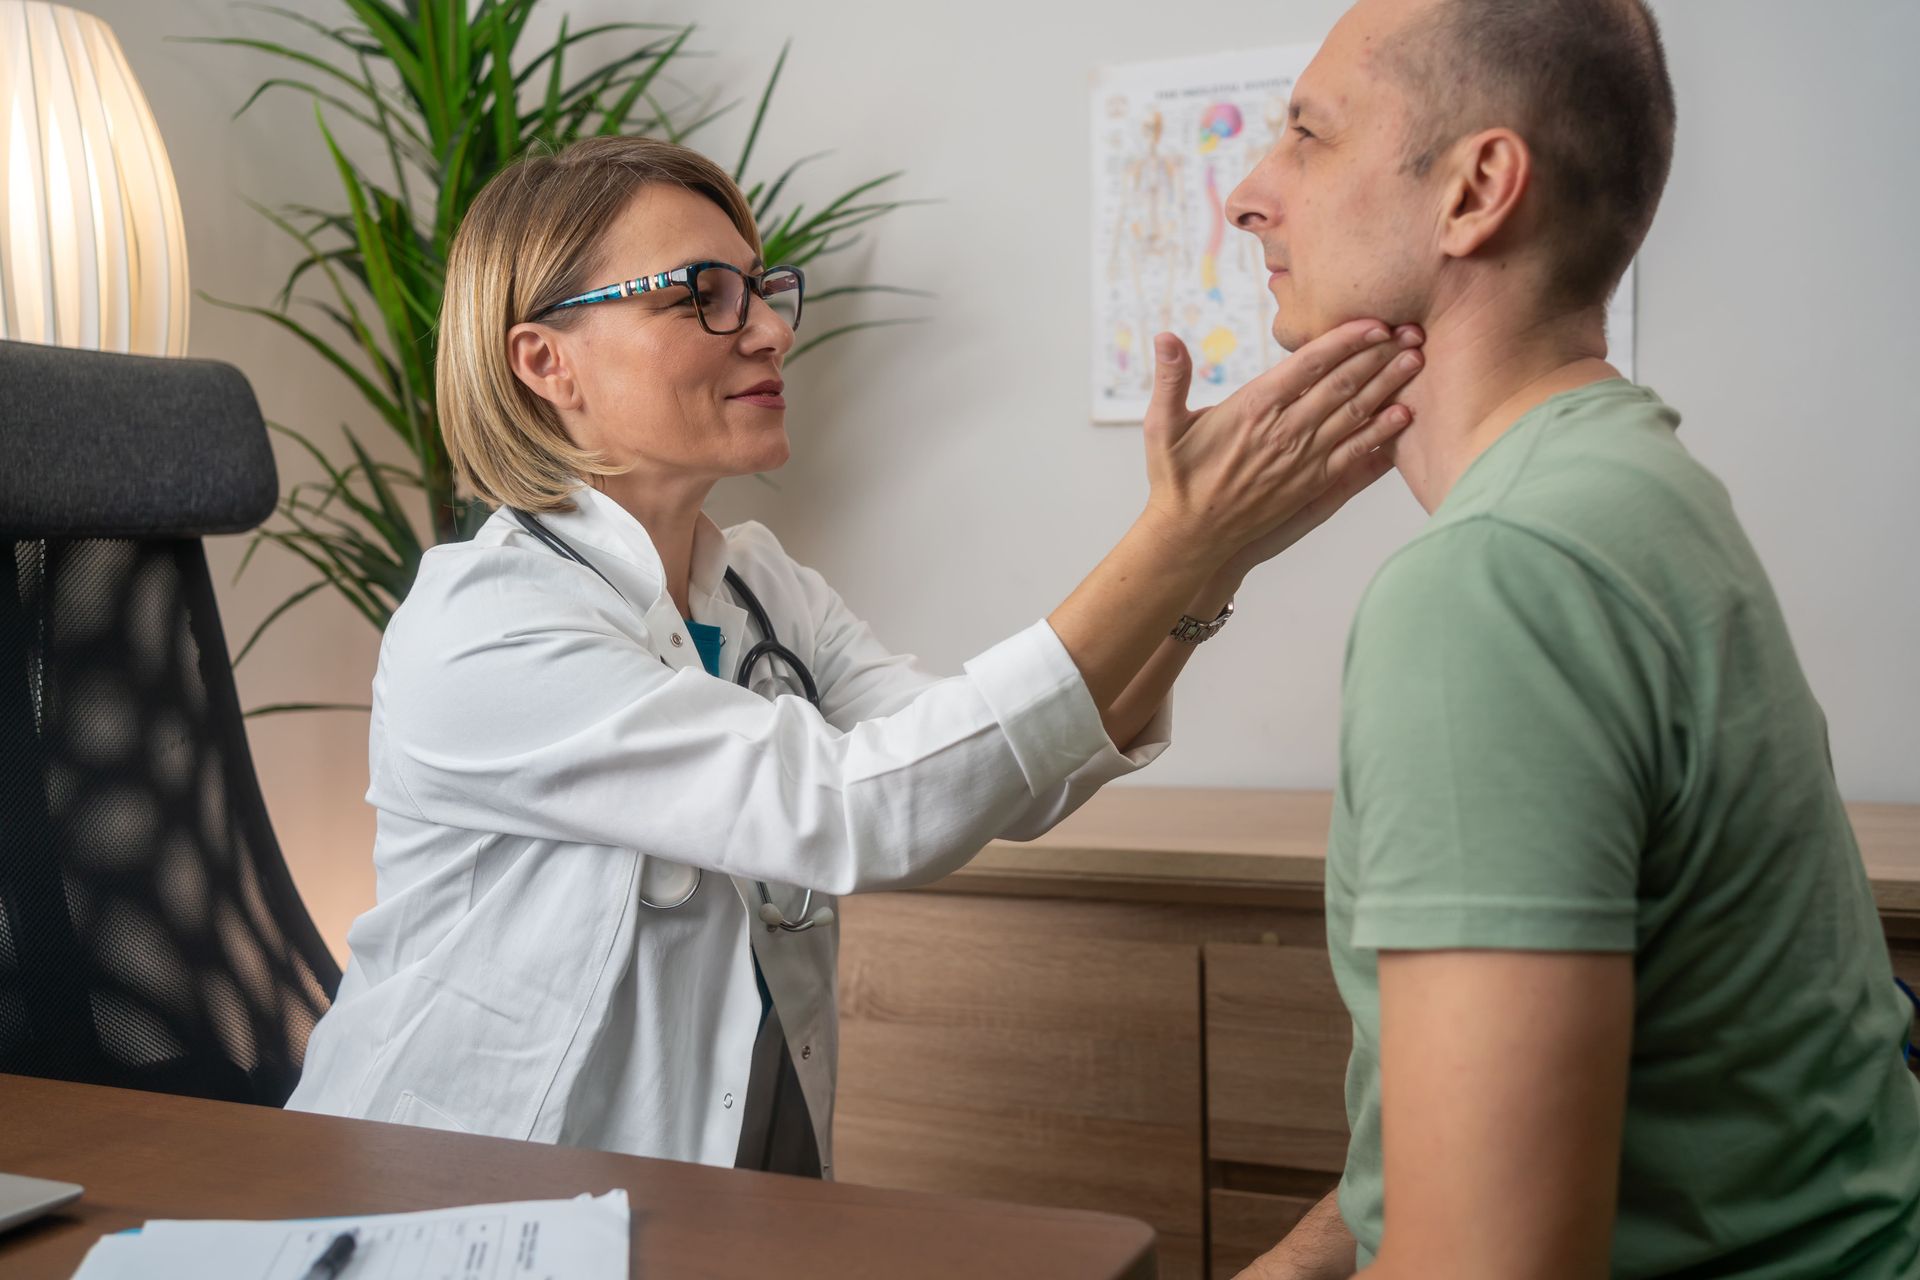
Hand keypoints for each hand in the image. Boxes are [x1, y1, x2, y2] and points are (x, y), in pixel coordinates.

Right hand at [1141, 319, 1422, 568]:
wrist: (1190, 537)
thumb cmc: (1176, 478)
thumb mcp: (1162, 425)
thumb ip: (1171, 379)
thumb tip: (1165, 336)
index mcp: (1253, 407)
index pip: (1309, 364)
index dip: (1346, 340)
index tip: (1375, 322)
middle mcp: (1283, 431)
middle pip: (1342, 384)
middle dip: (1379, 355)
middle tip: (1411, 331)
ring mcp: (1301, 460)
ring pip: (1354, 415)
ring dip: (1388, 387)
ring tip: (1416, 362)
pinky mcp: (1310, 486)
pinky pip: (1354, 455)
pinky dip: (1380, 435)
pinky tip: (1402, 417)